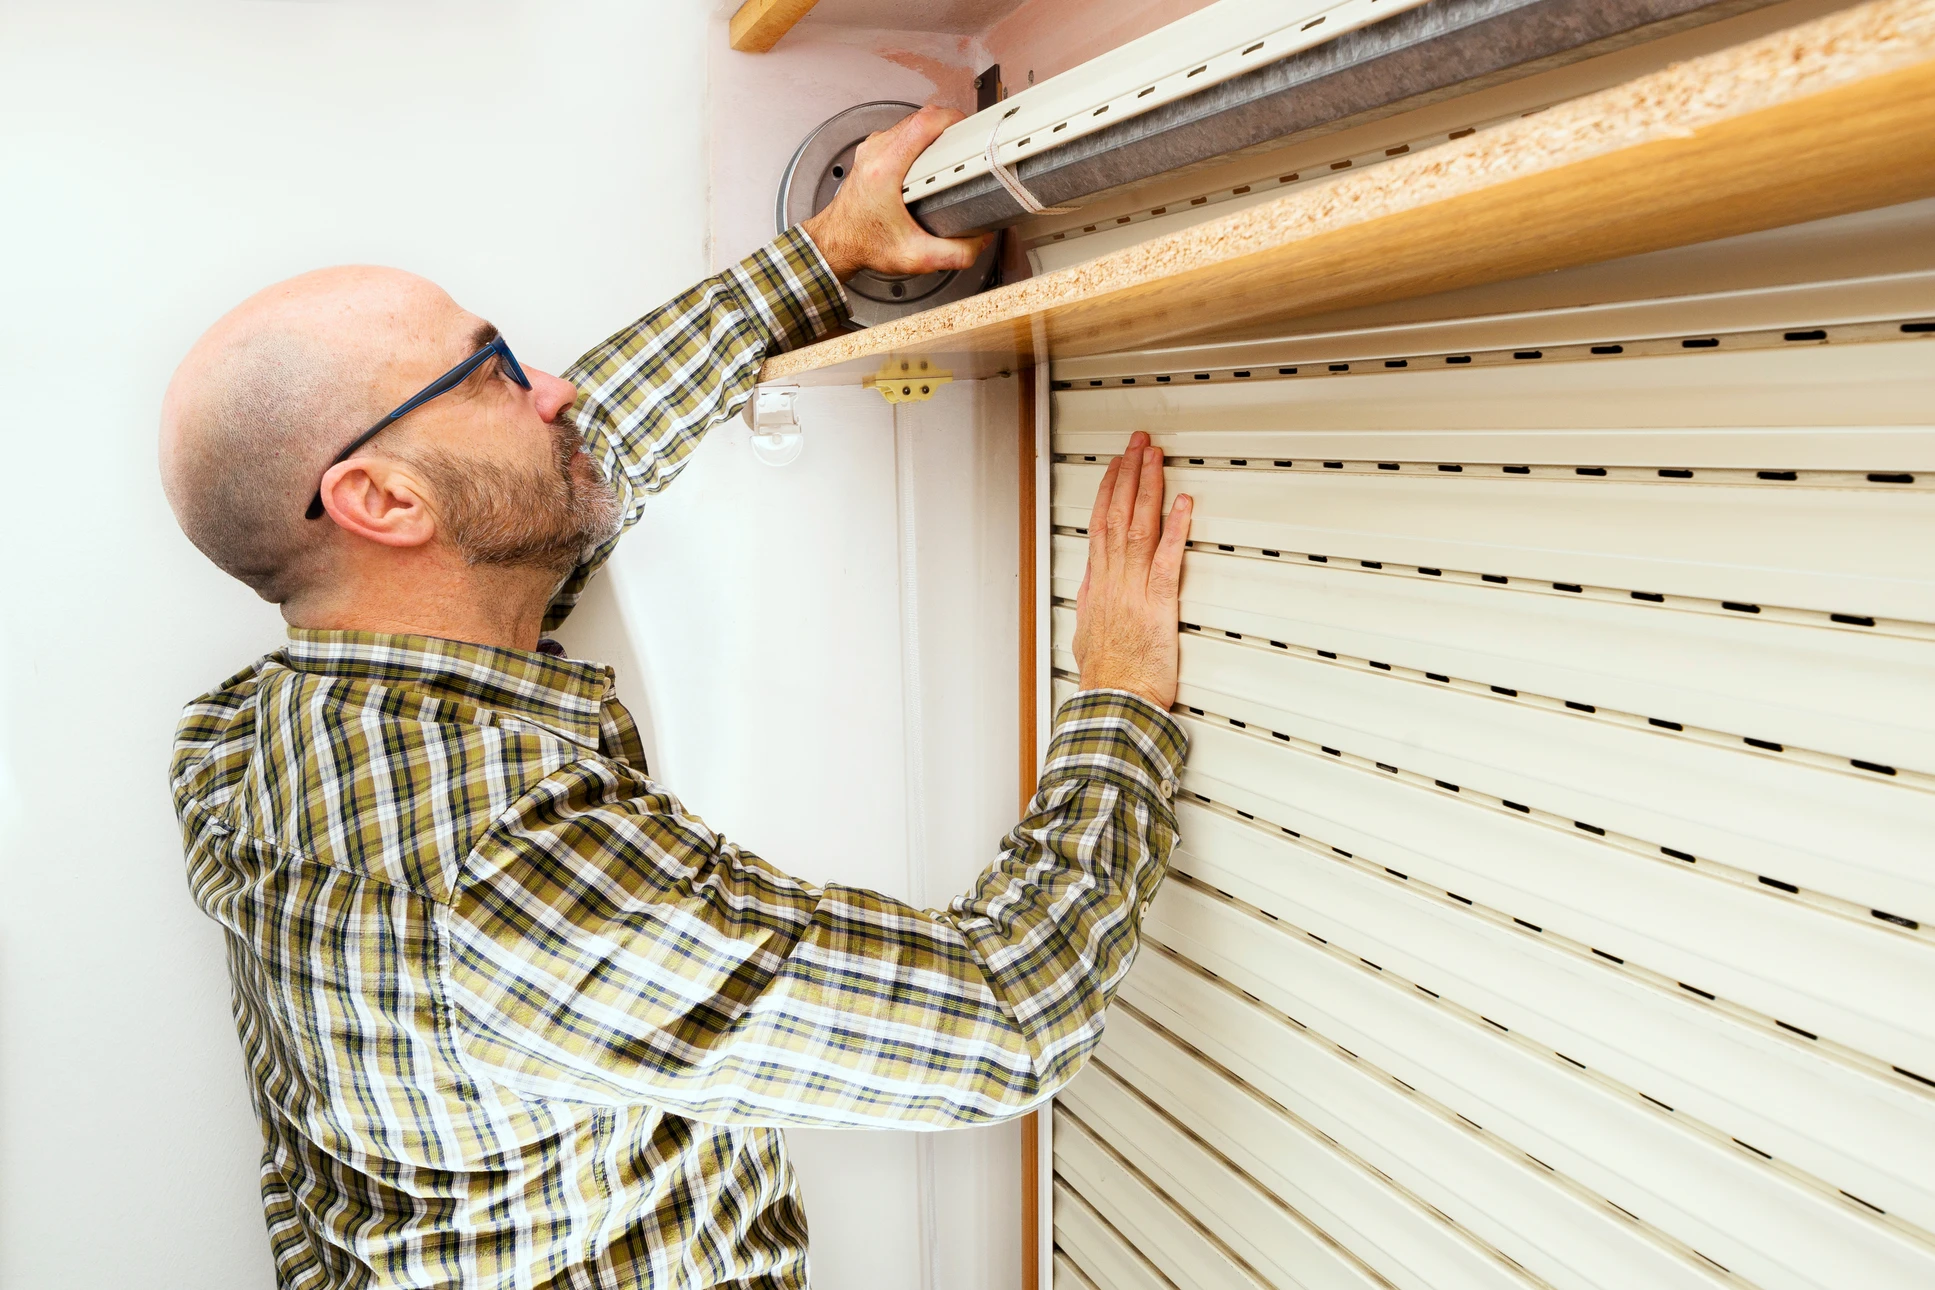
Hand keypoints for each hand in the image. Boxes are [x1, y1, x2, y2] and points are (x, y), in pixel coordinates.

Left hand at [801, 105, 991, 280]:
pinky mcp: (872, 151)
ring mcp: (872, 149)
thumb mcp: (914, 257)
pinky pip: (902, 131)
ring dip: (934, 132)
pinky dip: (920, 138)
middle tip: (966, 145)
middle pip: (920, 118)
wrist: (836, 243)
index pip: (923, 124)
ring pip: (911, 122)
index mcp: (885, 170)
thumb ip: (953, 254)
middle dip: (949, 127)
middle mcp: (876, 153)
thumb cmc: (863, 243)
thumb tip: (979, 242)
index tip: (968, 130)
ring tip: (951, 151)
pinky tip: (931, 157)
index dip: (951, 121)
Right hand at [1074, 431, 1192, 710]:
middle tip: (1138, 443)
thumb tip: (1092, 585)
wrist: (1114, 703)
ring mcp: (1133, 591)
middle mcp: (1112, 581)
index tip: (1116, 467)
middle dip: (1128, 475)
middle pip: (1118, 515)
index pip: (1099, 525)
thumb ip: (1093, 603)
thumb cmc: (1107, 678)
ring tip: (1154, 458)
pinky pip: (1166, 561)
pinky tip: (1182, 506)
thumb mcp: (1087, 634)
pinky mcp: (1157, 606)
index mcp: (1097, 586)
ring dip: (1147, 489)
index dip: (1108, 491)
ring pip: (1138, 528)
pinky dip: (1175, 531)